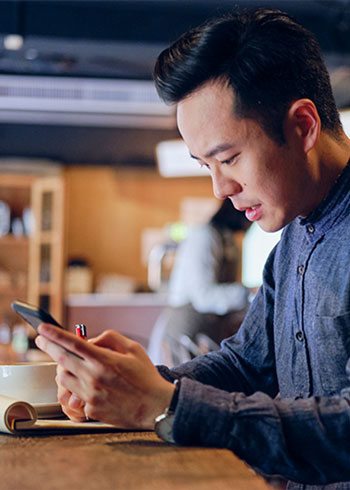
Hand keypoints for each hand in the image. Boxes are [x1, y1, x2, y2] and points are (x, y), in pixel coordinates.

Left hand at [35, 325, 174, 428]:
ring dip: (63, 368)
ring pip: (63, 378)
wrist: (154, 406)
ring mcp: (90, 395)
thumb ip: (110, 338)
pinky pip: (74, 395)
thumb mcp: (133, 348)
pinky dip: (77, 386)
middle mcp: (93, 378)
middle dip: (48, 346)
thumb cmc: (145, 376)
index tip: (43, 329)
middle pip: (61, 359)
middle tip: (41, 340)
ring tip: (72, 364)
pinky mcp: (90, 410)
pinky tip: (88, 384)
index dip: (54, 334)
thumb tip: (90, 341)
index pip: (72, 343)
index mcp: (104, 360)